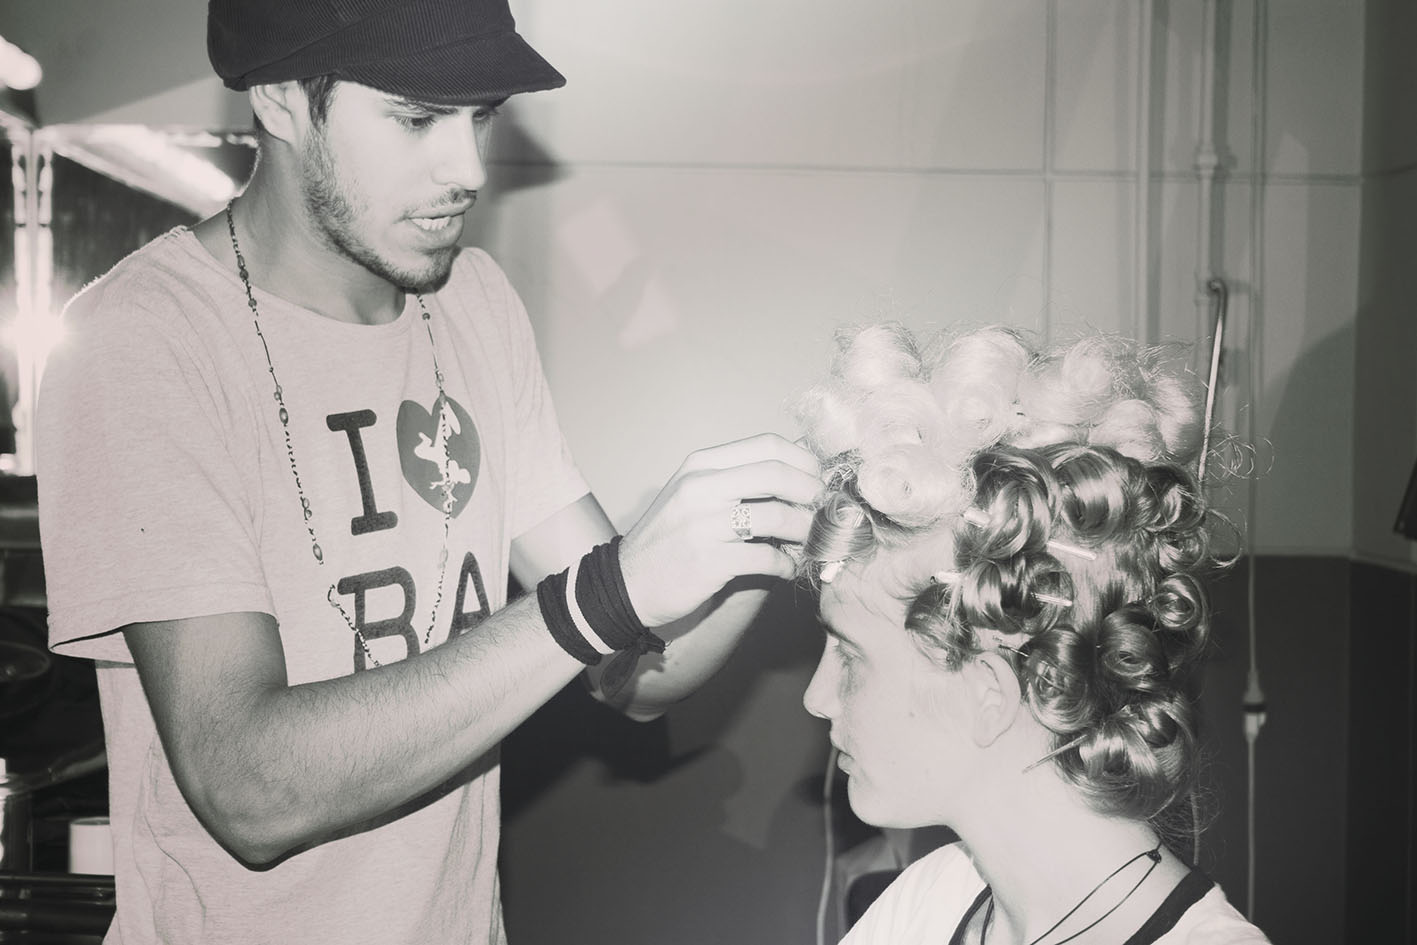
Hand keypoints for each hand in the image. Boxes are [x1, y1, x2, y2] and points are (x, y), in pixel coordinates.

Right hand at [618, 433, 820, 626]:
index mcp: (701, 465)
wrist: (628, 583)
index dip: (803, 460)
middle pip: (777, 474)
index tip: (818, 479)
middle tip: (822, 509)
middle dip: (811, 492)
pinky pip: (767, 558)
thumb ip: (736, 478)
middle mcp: (701, 488)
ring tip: (809, 541)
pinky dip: (786, 565)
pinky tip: (786, 568)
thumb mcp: (694, 493)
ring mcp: (704, 524)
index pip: (766, 445)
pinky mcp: (711, 561)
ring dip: (804, 531)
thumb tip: (796, 470)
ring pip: (777, 517)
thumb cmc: (669, 537)